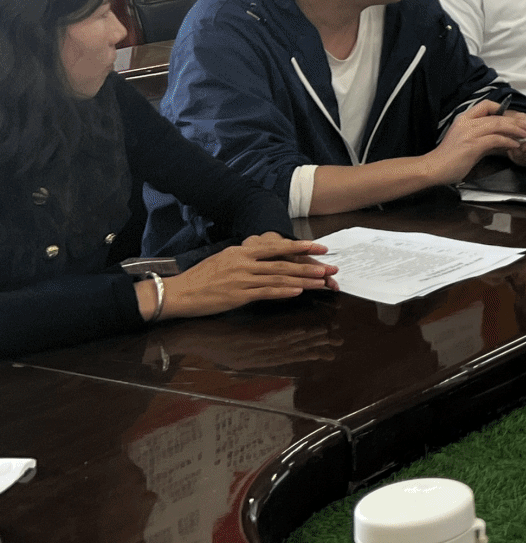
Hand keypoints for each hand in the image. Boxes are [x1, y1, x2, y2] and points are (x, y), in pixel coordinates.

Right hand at [154, 234, 335, 319]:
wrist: (179, 292)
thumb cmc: (200, 277)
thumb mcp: (223, 260)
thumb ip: (245, 258)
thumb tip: (264, 259)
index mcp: (241, 251)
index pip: (276, 247)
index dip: (299, 247)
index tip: (319, 247)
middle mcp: (244, 262)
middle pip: (283, 263)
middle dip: (309, 266)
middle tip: (330, 267)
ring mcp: (242, 279)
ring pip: (278, 278)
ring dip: (302, 280)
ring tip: (321, 281)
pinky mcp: (238, 295)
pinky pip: (265, 292)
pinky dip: (283, 291)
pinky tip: (297, 291)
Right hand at [429, 99, 525, 184]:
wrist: (433, 168)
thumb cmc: (449, 158)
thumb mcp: (468, 143)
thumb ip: (484, 139)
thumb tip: (504, 140)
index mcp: (463, 119)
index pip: (485, 105)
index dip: (501, 108)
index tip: (514, 116)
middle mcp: (467, 123)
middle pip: (497, 116)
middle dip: (516, 120)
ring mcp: (469, 133)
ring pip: (498, 124)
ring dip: (515, 129)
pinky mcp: (472, 145)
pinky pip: (495, 139)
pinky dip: (508, 141)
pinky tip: (515, 144)